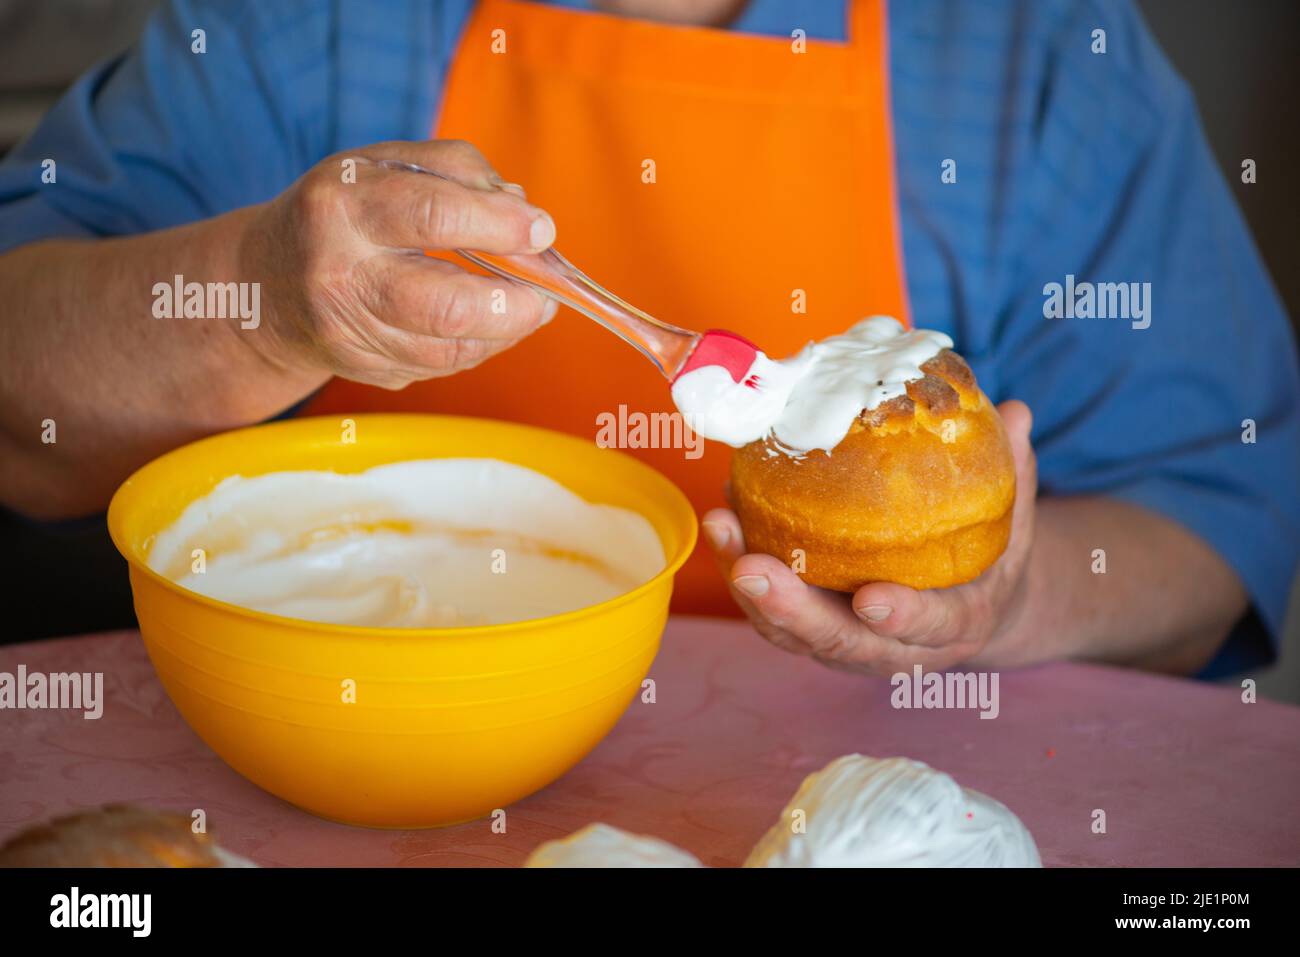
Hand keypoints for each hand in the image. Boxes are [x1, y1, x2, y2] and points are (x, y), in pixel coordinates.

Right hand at [241, 140, 556, 387]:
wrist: (264, 284)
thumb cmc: (343, 212)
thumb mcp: (384, 164)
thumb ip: (457, 170)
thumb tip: (521, 208)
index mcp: (342, 205)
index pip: (433, 215)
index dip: (500, 225)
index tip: (541, 230)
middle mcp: (339, 273)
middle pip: (443, 304)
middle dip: (513, 302)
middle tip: (548, 291)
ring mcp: (349, 331)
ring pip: (448, 348)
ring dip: (506, 330)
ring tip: (531, 306)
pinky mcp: (363, 369)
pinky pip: (440, 367)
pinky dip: (481, 346)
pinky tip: (494, 325)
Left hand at [702, 401, 1036, 675]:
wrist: (970, 611)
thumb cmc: (990, 562)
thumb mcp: (1015, 524)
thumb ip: (1014, 476)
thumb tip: (1017, 412)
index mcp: (955, 626)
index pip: (929, 628)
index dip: (902, 618)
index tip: (872, 599)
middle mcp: (895, 648)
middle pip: (838, 642)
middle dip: (791, 610)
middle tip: (751, 569)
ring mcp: (847, 644)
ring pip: (791, 631)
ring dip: (748, 589)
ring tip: (720, 529)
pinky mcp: (812, 629)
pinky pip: (770, 609)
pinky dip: (739, 569)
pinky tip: (721, 521)